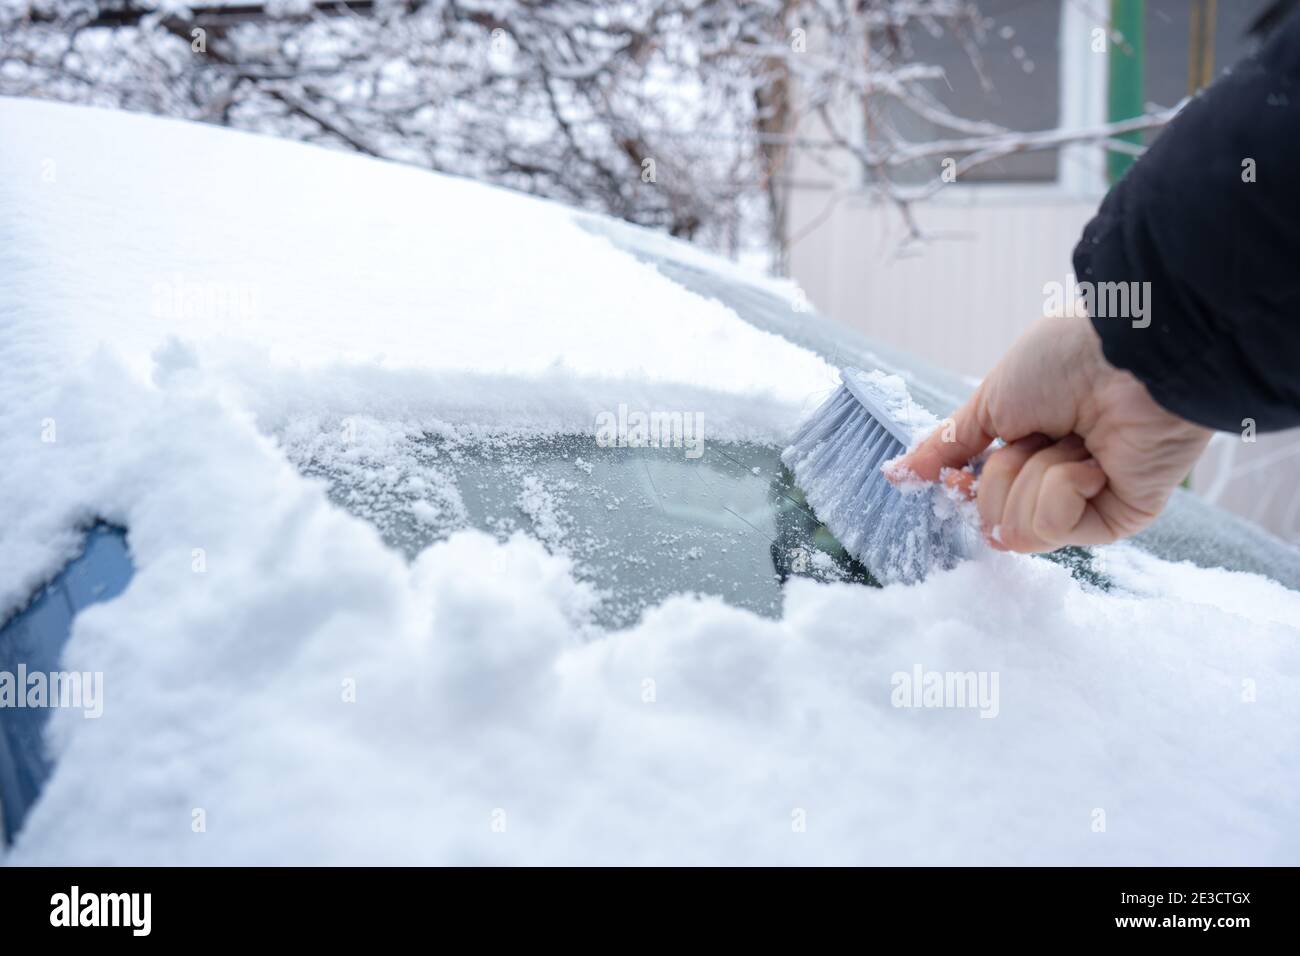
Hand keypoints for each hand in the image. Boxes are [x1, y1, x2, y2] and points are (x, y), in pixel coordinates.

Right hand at [889, 315, 1211, 552]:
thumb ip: (947, 445)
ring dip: (1034, 475)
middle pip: (992, 515)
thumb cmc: (1066, 360)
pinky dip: (1063, 489)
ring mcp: (1087, 504)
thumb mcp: (990, 402)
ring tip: (1073, 442)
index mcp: (1028, 450)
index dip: (963, 485)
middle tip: (1039, 434)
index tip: (958, 471)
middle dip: (1004, 471)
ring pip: (1018, 528)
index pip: (978, 497)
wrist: (1128, 356)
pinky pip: (1054, 528)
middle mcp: (1057, 481)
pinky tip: (1093, 462)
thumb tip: (896, 475)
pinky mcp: (1117, 519)